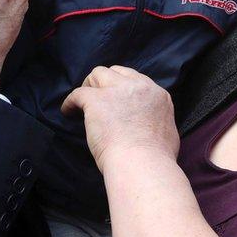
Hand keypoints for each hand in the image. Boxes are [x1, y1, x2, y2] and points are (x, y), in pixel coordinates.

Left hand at [61, 66, 178, 173]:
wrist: (142, 164)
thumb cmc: (154, 158)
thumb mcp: (167, 131)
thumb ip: (156, 119)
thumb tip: (148, 124)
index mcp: (157, 95)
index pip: (136, 79)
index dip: (122, 86)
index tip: (115, 98)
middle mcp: (139, 87)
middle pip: (116, 71)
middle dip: (105, 82)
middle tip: (98, 99)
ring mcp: (117, 91)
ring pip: (97, 74)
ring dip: (90, 86)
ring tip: (83, 103)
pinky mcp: (96, 100)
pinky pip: (77, 93)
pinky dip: (71, 102)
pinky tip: (68, 111)